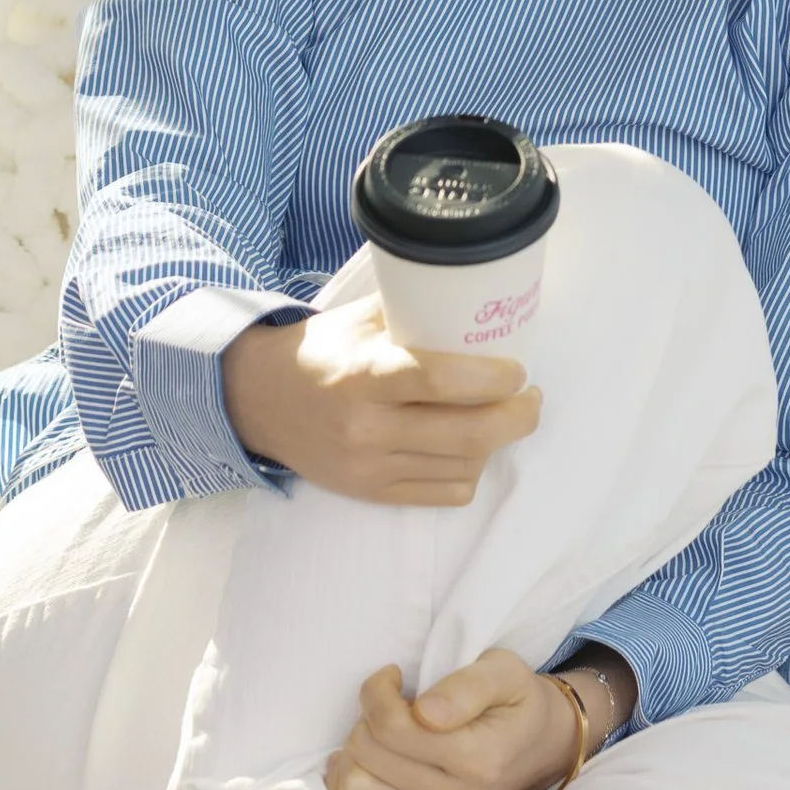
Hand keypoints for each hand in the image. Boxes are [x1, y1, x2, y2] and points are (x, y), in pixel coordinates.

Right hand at [221, 291, 540, 504]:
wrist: (259, 400)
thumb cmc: (321, 351)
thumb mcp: (361, 318)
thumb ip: (414, 310)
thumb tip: (477, 295)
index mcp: (365, 373)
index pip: (441, 380)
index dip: (493, 377)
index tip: (518, 368)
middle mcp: (368, 427)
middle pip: (468, 435)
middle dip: (517, 417)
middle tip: (530, 397)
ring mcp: (371, 467)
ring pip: (464, 467)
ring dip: (497, 443)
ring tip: (503, 416)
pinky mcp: (373, 493)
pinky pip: (445, 494)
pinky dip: (469, 471)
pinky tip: (469, 447)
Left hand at [326, 649, 580, 789]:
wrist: (539, 747)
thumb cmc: (516, 701)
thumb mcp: (503, 672)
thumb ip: (465, 687)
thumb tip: (423, 712)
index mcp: (477, 759)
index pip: (391, 726)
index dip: (378, 690)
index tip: (394, 676)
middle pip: (366, 753)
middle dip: (366, 718)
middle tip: (393, 705)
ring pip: (352, 789)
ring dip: (354, 752)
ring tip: (380, 736)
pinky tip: (365, 766)